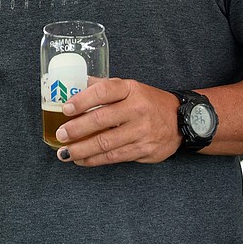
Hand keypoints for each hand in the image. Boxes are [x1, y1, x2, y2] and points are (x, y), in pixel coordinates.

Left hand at [53, 77, 181, 164]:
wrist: (181, 120)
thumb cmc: (148, 102)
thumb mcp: (129, 87)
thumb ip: (104, 86)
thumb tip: (76, 83)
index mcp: (131, 89)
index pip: (103, 92)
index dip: (82, 100)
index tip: (65, 108)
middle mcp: (137, 109)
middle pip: (101, 120)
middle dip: (76, 129)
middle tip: (61, 135)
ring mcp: (142, 131)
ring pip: (106, 143)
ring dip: (81, 149)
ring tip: (65, 152)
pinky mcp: (144, 150)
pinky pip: (114, 157)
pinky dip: (94, 160)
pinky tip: (81, 160)